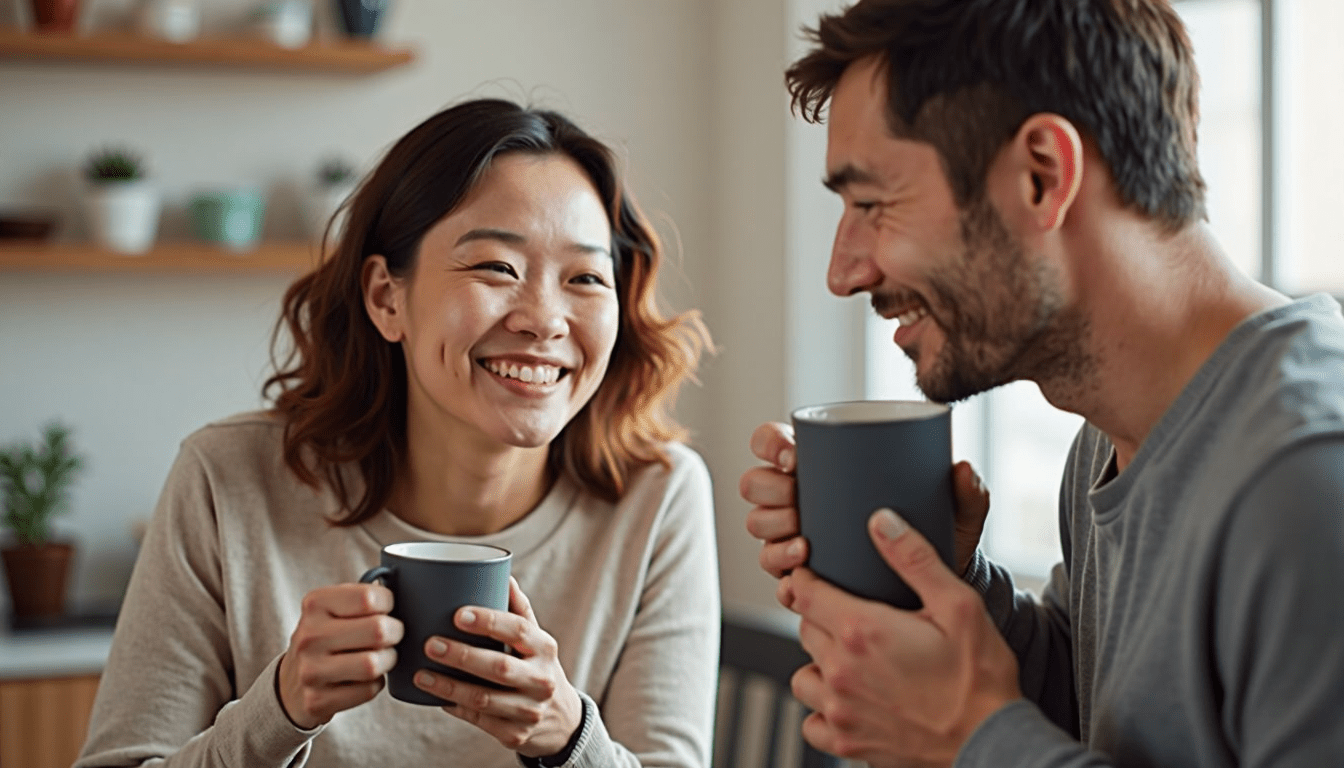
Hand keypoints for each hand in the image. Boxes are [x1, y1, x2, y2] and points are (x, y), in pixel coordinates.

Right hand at [278, 583, 401, 729]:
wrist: (291, 683)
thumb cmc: (329, 636)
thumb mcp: (334, 608)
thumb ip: (364, 597)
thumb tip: (409, 591)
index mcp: (315, 604)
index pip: (369, 597)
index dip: (390, 603)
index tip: (387, 609)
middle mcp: (309, 635)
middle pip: (377, 630)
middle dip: (396, 632)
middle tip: (393, 635)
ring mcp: (310, 670)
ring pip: (373, 664)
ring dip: (388, 660)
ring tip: (383, 656)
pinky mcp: (316, 700)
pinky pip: (367, 690)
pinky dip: (375, 684)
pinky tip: (366, 678)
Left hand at [414, 577, 582, 757]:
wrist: (560, 719)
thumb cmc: (537, 667)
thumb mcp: (536, 640)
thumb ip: (518, 610)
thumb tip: (503, 574)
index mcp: (545, 648)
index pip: (519, 630)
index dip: (488, 621)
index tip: (457, 614)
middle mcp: (542, 680)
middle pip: (499, 667)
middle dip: (462, 656)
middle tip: (430, 644)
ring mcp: (529, 711)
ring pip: (483, 699)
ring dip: (449, 687)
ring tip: (421, 674)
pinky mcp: (515, 735)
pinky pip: (478, 720)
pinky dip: (455, 708)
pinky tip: (435, 697)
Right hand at [740, 421, 991, 603]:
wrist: (934, 588)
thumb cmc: (935, 533)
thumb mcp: (952, 513)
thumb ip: (966, 492)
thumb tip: (963, 468)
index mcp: (819, 465)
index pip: (772, 441)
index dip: (770, 443)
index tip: (793, 456)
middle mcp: (797, 497)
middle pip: (755, 483)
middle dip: (770, 490)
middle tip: (798, 498)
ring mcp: (792, 534)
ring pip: (758, 525)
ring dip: (773, 529)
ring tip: (805, 540)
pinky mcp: (798, 572)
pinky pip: (774, 571)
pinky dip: (782, 570)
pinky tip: (800, 569)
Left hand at [788, 509, 1019, 767]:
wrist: (992, 742)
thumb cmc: (980, 675)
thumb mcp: (957, 604)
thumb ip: (913, 559)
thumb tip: (880, 521)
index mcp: (861, 632)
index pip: (803, 592)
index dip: (807, 577)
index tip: (818, 574)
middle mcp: (841, 672)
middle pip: (805, 629)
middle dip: (822, 616)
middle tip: (853, 613)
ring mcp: (841, 711)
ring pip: (803, 675)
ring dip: (820, 663)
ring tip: (851, 658)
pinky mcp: (849, 743)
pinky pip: (811, 722)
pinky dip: (823, 710)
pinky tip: (850, 698)